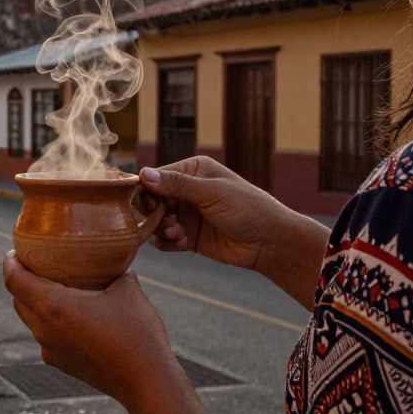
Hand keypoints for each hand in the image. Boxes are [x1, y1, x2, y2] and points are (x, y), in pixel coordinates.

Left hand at [3, 252, 177, 408]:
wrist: (146, 382)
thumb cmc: (136, 333)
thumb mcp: (128, 290)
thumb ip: (118, 271)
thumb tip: (118, 264)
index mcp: (51, 306)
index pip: (13, 279)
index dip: (10, 261)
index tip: (15, 250)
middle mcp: (43, 329)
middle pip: (18, 299)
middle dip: (22, 279)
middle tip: (38, 264)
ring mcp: (50, 350)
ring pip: (31, 319)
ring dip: (37, 302)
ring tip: (57, 287)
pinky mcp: (61, 363)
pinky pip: (47, 337)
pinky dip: (52, 322)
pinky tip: (74, 316)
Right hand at [139, 157, 329, 309]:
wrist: (269, 242)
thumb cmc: (247, 208)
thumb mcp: (211, 192)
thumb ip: (177, 184)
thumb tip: (143, 174)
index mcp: (193, 171)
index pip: (156, 176)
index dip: (148, 190)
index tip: (151, 204)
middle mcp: (186, 191)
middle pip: (151, 199)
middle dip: (154, 212)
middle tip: (166, 222)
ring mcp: (186, 214)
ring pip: (154, 221)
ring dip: (161, 229)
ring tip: (177, 234)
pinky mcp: (187, 236)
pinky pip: (163, 239)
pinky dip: (166, 242)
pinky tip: (181, 243)